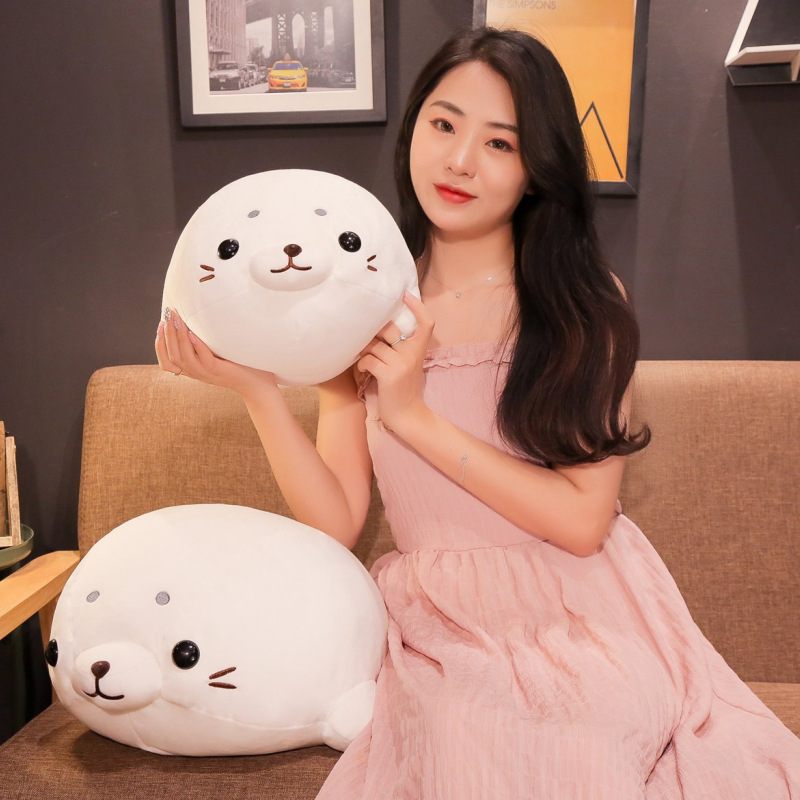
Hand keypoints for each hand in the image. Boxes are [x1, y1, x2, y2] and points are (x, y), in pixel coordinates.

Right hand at [155, 308, 277, 397]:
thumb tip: (196, 321)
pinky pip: (203, 359)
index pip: (166, 362)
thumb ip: (204, 344)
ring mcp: (207, 373)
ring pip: (184, 358)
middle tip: (167, 316)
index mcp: (193, 370)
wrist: (258, 385)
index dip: (160, 344)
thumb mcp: (216, 355)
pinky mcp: (218, 371)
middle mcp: (196, 373)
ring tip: (177, 320)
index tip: (160, 325)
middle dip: (167, 334)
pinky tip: (193, 333)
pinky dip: (196, 346)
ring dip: (178, 337)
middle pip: (172, 356)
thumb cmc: (239, 366)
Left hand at [356, 292, 434, 436]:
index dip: (418, 307)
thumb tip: (377, 329)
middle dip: (372, 334)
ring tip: (364, 361)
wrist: (408, 415)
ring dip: (364, 353)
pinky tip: (365, 372)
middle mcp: (412, 354)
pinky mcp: (389, 374)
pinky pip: (368, 360)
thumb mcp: (408, 365)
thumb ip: (400, 348)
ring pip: (373, 345)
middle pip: (388, 329)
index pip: (426, 323)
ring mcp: (401, 364)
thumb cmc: (403, 389)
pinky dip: (362, 365)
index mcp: (419, 350)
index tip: (405, 295)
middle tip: (366, 343)